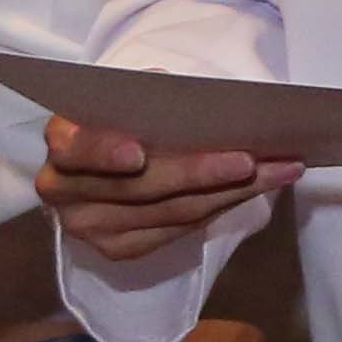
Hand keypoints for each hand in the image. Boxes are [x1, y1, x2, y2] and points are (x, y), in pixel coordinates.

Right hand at [40, 116, 300, 260]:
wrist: (106, 152)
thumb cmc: (125, 112)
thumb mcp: (129, 94)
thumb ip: (150, 96)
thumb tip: (193, 99)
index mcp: (63, 141)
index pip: (78, 150)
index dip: (106, 153)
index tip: (139, 154)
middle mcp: (65, 191)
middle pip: (139, 188)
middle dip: (201, 173)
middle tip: (252, 160)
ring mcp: (88, 226)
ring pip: (168, 213)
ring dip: (229, 192)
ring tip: (279, 170)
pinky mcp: (117, 248)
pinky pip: (175, 231)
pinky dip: (220, 207)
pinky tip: (255, 189)